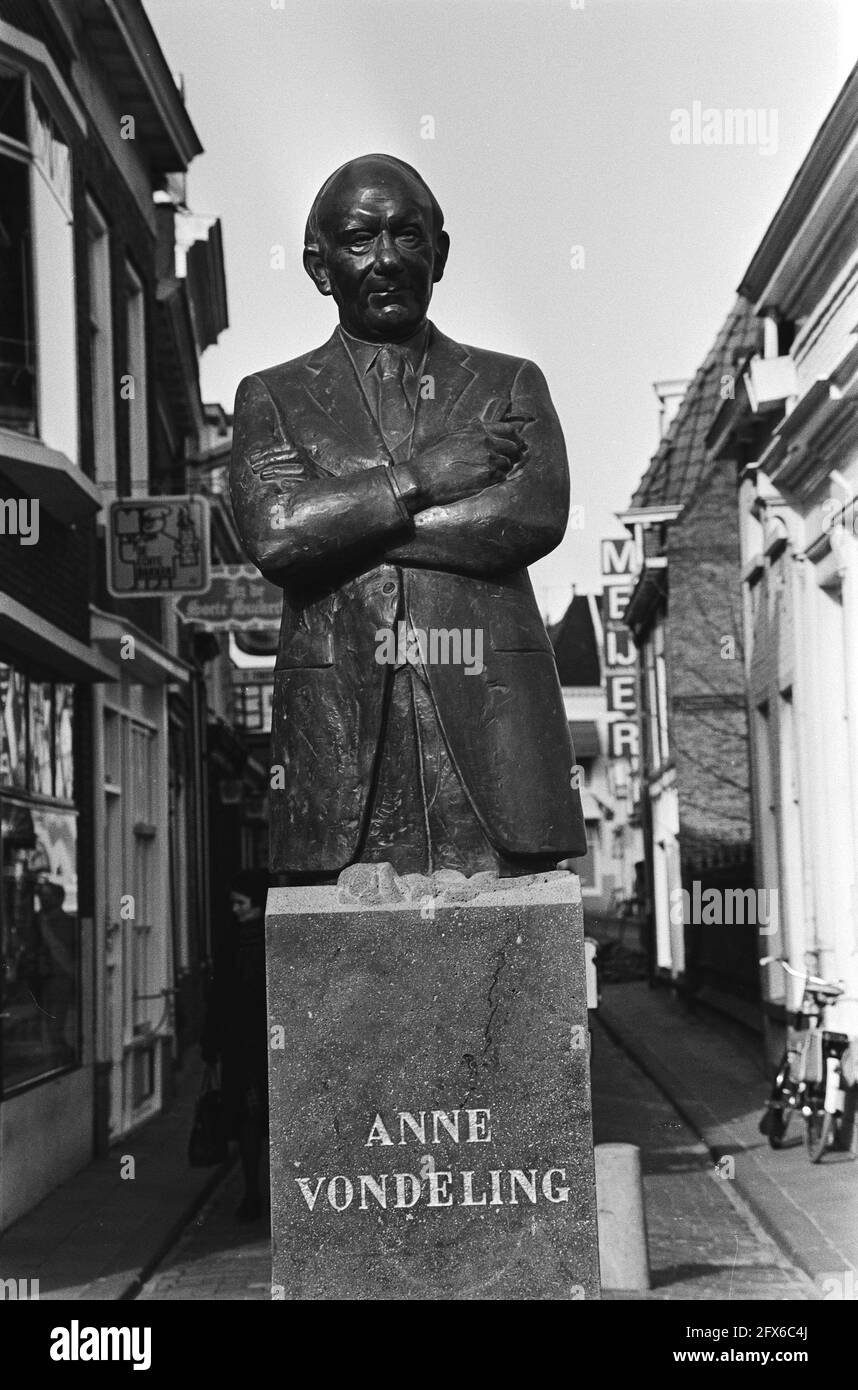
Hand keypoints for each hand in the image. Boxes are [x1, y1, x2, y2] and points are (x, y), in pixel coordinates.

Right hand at [402, 417, 528, 510]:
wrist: (424, 477)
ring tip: (497, 472)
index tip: (518, 442)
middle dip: (515, 453)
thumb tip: (479, 424)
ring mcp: (488, 460)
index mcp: (478, 430)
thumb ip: (469, 429)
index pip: (508, 429)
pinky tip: (489, 480)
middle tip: (514, 459)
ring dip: (505, 468)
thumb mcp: (451, 435)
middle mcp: (486, 442)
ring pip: (508, 463)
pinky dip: (498, 479)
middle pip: (513, 447)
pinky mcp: (488, 477)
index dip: (516, 436)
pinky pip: (502, 477)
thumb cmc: (433, 457)